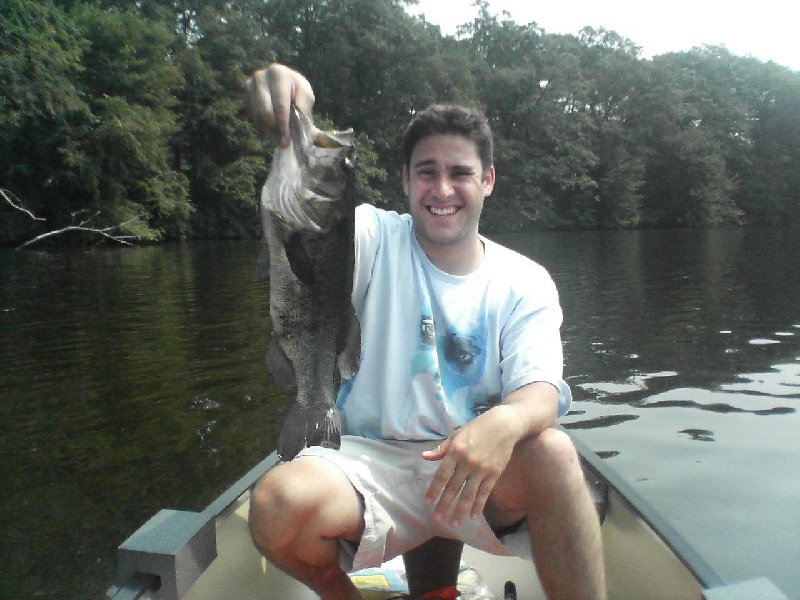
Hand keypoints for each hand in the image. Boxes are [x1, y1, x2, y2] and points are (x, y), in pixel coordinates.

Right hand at [245, 63, 314, 145]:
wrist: (286, 84)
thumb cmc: (298, 91)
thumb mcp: (306, 97)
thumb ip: (305, 111)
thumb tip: (307, 132)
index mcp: (278, 74)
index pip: (280, 105)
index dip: (284, 125)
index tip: (288, 140)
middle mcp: (260, 77)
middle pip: (265, 112)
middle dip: (275, 129)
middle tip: (284, 142)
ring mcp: (250, 86)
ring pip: (257, 116)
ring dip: (269, 130)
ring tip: (280, 136)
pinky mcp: (246, 96)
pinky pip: (253, 116)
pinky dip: (263, 126)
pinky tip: (273, 128)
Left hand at [422, 405, 522, 527]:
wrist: (504, 425)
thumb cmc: (477, 428)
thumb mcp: (457, 434)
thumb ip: (441, 449)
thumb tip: (424, 457)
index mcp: (455, 451)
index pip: (442, 475)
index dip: (434, 490)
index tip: (428, 502)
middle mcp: (467, 462)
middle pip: (453, 488)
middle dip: (445, 505)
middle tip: (438, 518)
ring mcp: (481, 469)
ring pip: (469, 494)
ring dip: (460, 510)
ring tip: (455, 524)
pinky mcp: (494, 474)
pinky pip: (484, 493)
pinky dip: (479, 506)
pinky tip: (473, 516)